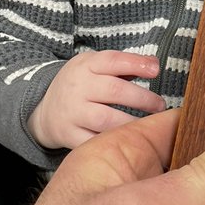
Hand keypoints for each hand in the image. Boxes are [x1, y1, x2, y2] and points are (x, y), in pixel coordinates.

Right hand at [28, 49, 165, 148]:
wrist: (44, 110)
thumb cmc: (81, 86)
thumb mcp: (96, 66)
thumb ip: (124, 64)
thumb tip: (153, 62)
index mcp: (86, 65)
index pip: (113, 60)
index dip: (136, 64)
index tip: (156, 70)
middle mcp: (78, 88)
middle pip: (114, 91)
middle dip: (142, 98)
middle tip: (160, 105)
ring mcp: (73, 113)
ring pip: (106, 120)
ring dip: (132, 123)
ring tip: (149, 126)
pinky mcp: (69, 135)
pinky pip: (95, 142)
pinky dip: (113, 143)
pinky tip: (129, 142)